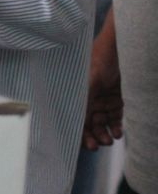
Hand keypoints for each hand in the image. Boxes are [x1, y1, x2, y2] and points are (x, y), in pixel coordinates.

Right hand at [83, 12, 122, 149]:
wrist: (117, 48)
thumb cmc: (96, 61)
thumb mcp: (87, 83)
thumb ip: (82, 102)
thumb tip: (75, 122)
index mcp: (75, 95)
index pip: (74, 118)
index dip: (79, 133)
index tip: (86, 145)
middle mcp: (86, 99)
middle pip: (87, 124)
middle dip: (93, 136)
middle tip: (99, 145)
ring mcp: (101, 99)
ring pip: (101, 124)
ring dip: (104, 134)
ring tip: (110, 140)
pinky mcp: (115, 98)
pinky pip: (115, 117)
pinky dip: (116, 127)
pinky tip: (118, 133)